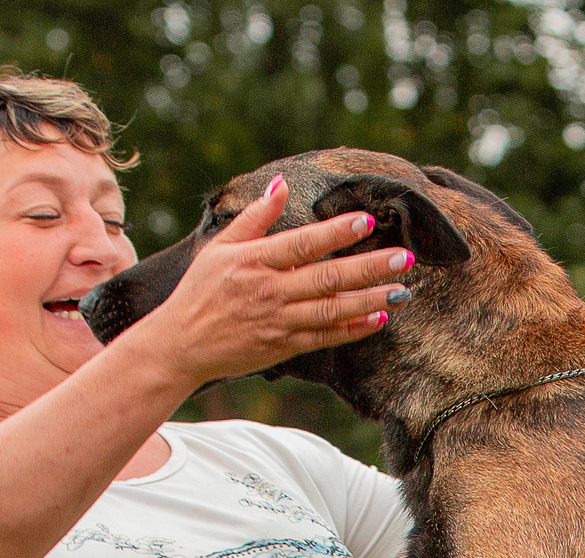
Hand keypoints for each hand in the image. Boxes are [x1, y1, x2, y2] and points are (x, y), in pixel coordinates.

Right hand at [121, 177, 413, 388]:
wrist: (181, 344)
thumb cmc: (201, 290)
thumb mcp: (221, 247)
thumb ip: (255, 217)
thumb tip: (281, 183)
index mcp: (254, 261)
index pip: (302, 244)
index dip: (336, 233)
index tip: (366, 220)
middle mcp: (269, 291)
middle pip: (326, 278)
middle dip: (368, 268)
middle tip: (403, 258)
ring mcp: (278, 321)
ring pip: (331, 310)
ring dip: (369, 300)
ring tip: (401, 290)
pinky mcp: (282, 347)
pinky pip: (324, 337)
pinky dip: (351, 329)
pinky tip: (377, 317)